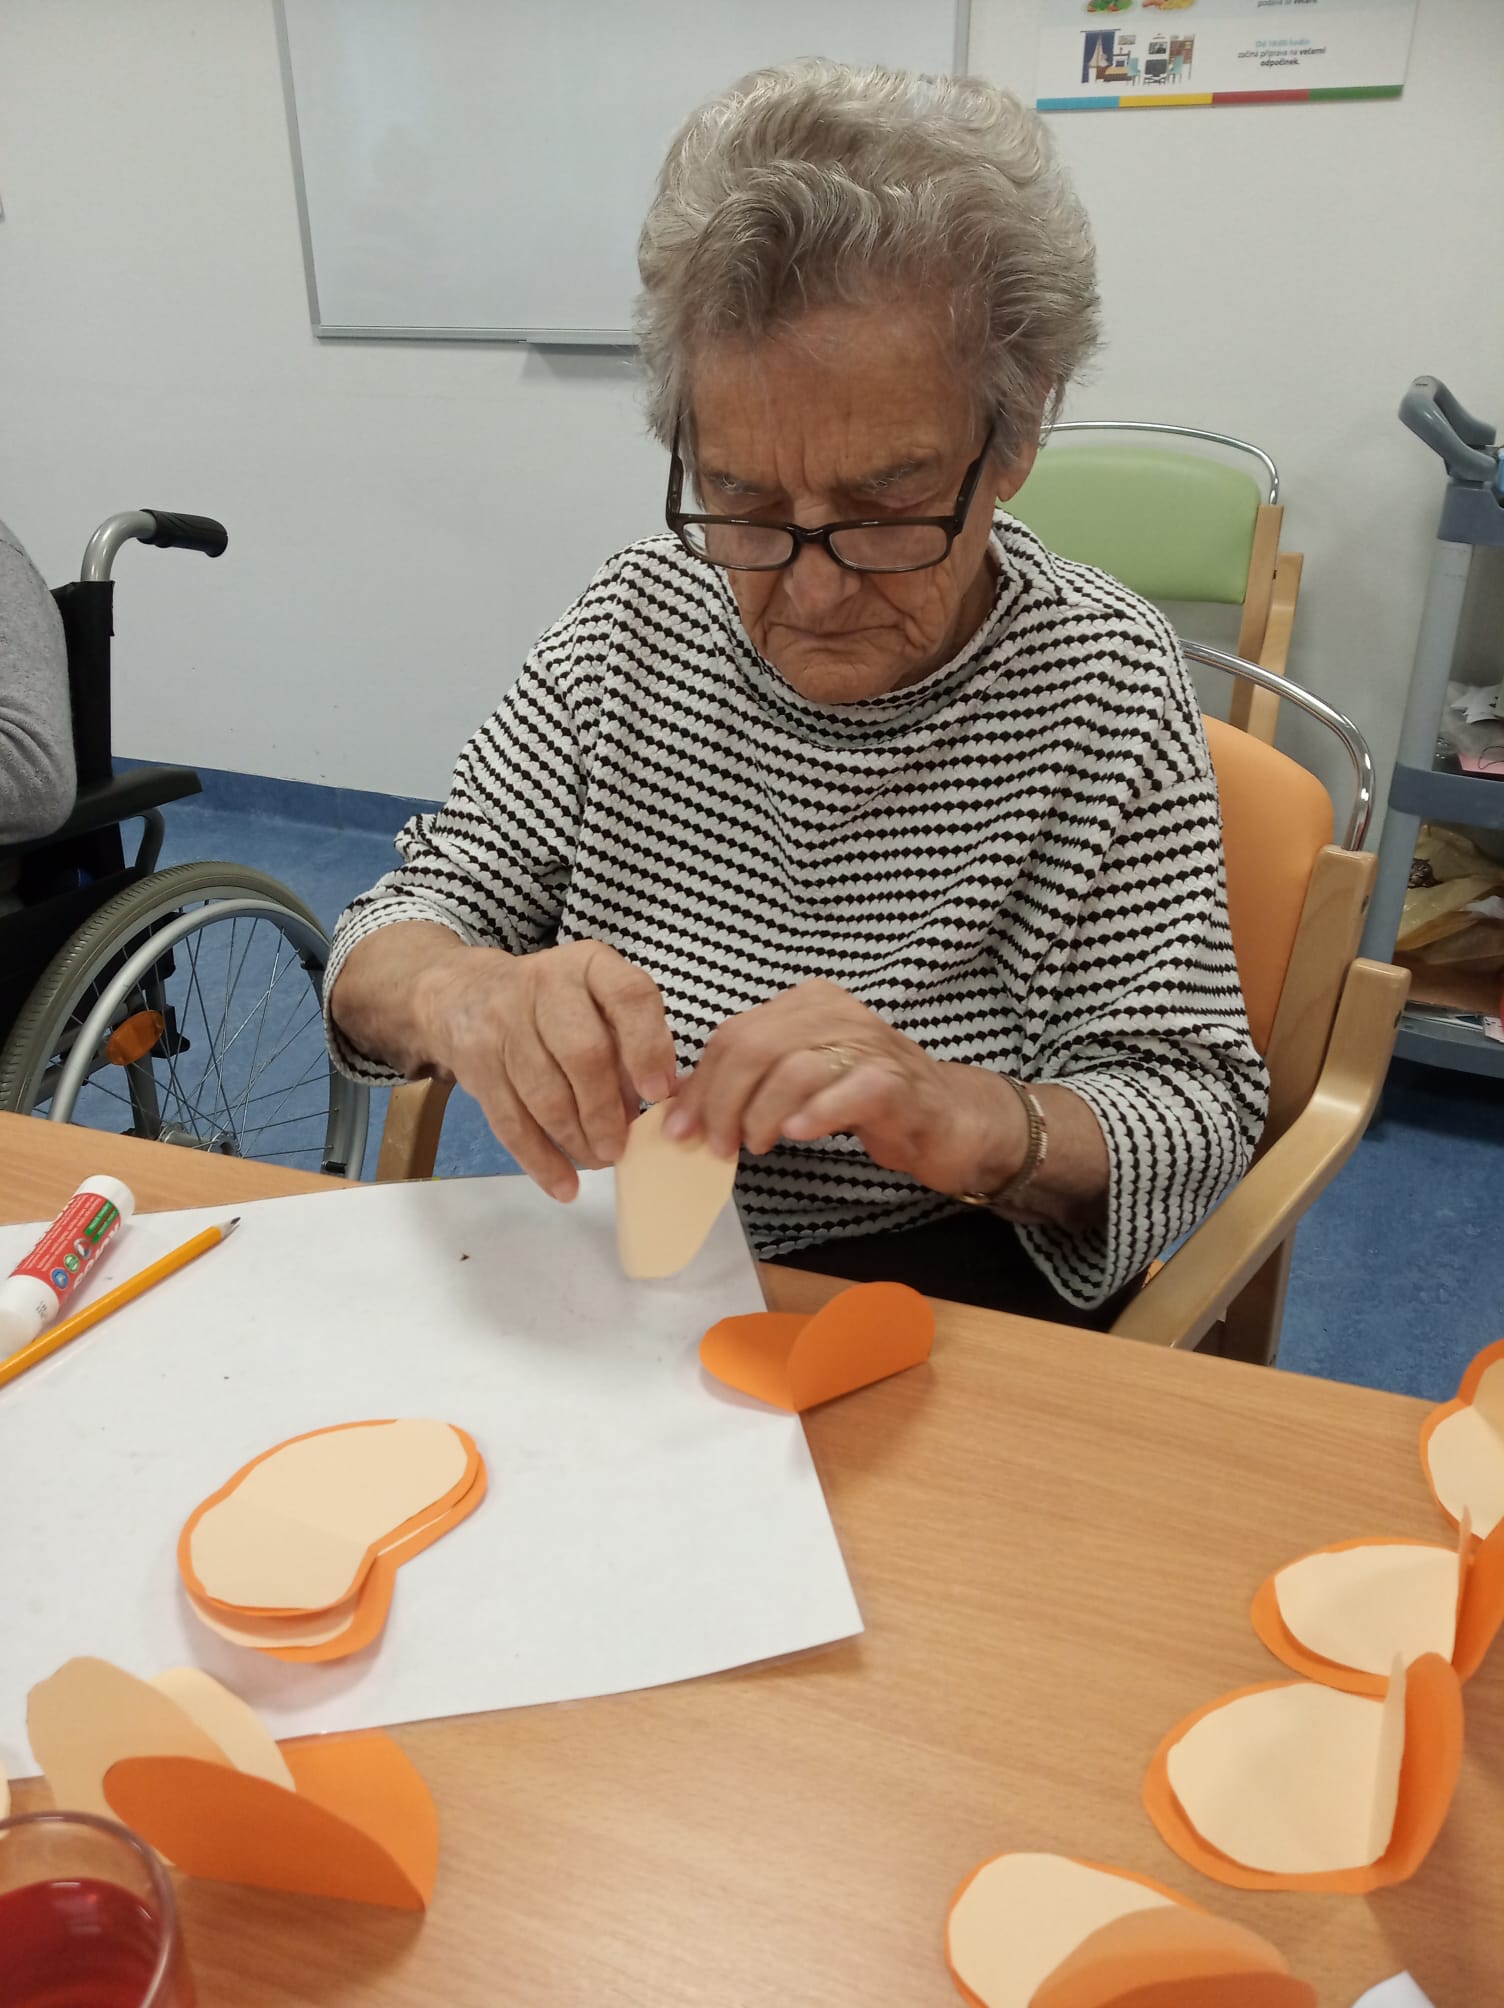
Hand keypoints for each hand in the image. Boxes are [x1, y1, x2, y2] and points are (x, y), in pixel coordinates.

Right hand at [419, 940, 677, 1200]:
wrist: (462, 994)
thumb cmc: (553, 1005)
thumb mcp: (595, 1000)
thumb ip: (633, 1041)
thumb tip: (669, 1099)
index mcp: (589, 966)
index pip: (628, 996)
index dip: (647, 1046)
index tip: (657, 1092)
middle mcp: (545, 985)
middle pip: (583, 1053)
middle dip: (607, 1110)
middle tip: (622, 1146)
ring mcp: (504, 1024)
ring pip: (546, 1094)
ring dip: (577, 1139)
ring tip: (599, 1160)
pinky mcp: (475, 1064)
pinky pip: (511, 1122)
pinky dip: (541, 1161)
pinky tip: (564, 1186)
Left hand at [661, 979, 1026, 1196]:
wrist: (947, 1119)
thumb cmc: (865, 1100)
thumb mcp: (799, 1082)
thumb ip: (749, 1083)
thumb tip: (682, 1107)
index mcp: (808, 1004)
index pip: (734, 1035)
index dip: (700, 1084)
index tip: (680, 1127)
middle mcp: (838, 1013)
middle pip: (755, 1048)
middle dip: (722, 1101)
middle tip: (716, 1145)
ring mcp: (871, 1044)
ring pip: (793, 1069)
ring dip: (761, 1115)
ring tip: (754, 1146)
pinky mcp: (897, 1082)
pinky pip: (849, 1091)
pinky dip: (816, 1114)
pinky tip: (797, 1136)